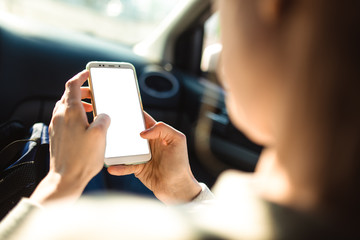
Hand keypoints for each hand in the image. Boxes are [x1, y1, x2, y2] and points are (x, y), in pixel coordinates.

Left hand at [31, 70, 109, 203]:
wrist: (66, 178)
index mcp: (70, 112)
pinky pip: (65, 118)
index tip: (88, 73)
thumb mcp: (100, 134)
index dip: (81, 76)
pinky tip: (85, 124)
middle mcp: (60, 116)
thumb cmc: (82, 158)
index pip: (73, 85)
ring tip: (92, 109)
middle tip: (94, 93)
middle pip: (69, 95)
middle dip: (83, 91)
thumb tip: (104, 115)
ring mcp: (56, 126)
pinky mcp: (57, 135)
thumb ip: (104, 119)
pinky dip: (75, 114)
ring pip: (66, 106)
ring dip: (79, 103)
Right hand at [108, 112, 200, 203]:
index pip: (144, 120)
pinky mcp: (138, 169)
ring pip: (125, 150)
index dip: (134, 113)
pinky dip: (119, 167)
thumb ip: (163, 129)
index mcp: (158, 134)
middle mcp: (149, 144)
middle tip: (108, 125)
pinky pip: (125, 166)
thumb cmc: (180, 163)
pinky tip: (112, 167)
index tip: (122, 107)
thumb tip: (142, 132)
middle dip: (120, 129)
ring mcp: (142, 156)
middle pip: (131, 133)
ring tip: (106, 147)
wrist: (177, 187)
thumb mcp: (177, 140)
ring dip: (116, 149)